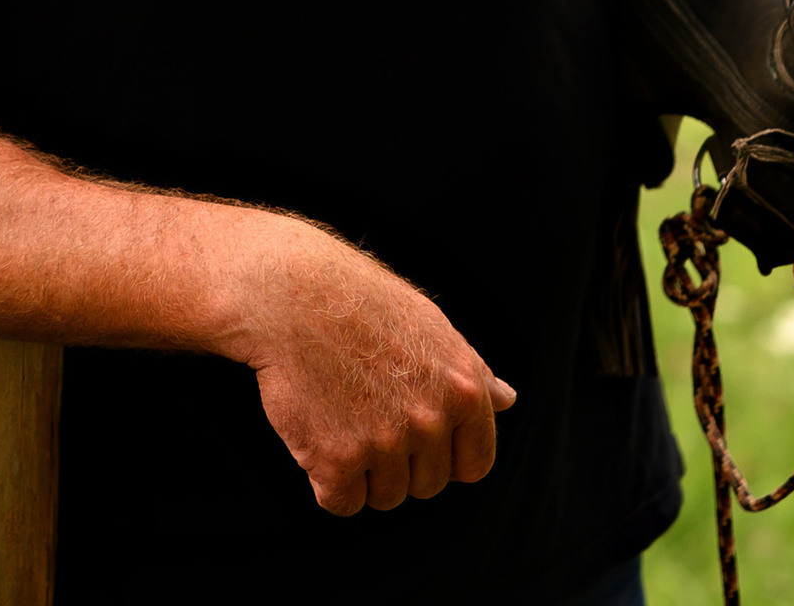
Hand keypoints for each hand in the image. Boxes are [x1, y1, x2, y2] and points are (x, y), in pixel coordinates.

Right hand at [225, 218, 515, 514]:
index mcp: (463, 391)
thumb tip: (508, 399)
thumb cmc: (355, 299)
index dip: (441, 454)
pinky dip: (324, 479)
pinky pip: (341, 502)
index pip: (473, 465)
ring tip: (337, 412)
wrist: (285, 290)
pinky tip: (315, 431)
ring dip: (360, 469)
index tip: (410, 431)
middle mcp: (431, 421)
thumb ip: (471, 371)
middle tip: (362, 407)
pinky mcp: (336, 460)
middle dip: (397, 459)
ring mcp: (384, 443)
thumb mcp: (428, 323)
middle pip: (426, 484)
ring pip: (385, 496)